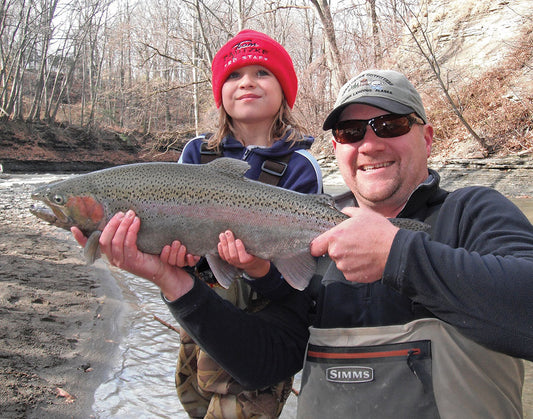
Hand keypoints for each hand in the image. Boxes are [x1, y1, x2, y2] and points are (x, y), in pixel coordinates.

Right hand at [72, 210, 193, 299]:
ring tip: (131, 214)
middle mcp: (112, 259)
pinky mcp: (131, 262)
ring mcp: (120, 262)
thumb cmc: (149, 254)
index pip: (90, 247)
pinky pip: (128, 243)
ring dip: (123, 225)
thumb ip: (126, 233)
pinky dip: (131, 231)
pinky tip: (136, 222)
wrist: (163, 270)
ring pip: (115, 241)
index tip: (74, 228)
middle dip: (112, 224)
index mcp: (110, 254)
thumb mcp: (135, 242)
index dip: (80, 239)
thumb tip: (123, 215)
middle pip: (103, 239)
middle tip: (122, 213)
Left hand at [217, 230, 269, 277]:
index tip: (238, 240)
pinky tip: (219, 243)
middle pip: (233, 255)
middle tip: (228, 232)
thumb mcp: (259, 251)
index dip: (240, 249)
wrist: (254, 264)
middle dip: (230, 243)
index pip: (243, 257)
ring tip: (222, 235)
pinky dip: (220, 250)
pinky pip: (224, 257)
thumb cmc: (257, 254)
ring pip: (227, 256)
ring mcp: (234, 263)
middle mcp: (240, 263)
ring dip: (224, 245)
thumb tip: (256, 233)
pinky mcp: (230, 261)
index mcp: (249, 260)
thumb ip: (257, 245)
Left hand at [310, 207, 398, 282]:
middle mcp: (336, 253)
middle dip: (340, 249)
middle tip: (354, 243)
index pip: (315, 247)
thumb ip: (347, 213)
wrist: (395, 250)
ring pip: (341, 262)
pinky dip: (356, 267)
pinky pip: (349, 271)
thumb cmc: (380, 231)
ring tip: (363, 251)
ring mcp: (344, 266)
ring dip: (348, 258)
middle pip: (331, 253)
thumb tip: (342, 213)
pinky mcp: (352, 276)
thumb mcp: (363, 214)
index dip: (319, 246)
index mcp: (335, 237)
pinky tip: (366, 259)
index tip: (322, 245)